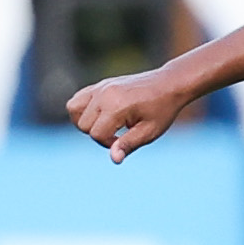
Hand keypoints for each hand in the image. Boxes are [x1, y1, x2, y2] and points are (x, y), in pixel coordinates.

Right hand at [67, 68, 191, 163]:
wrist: (169, 84)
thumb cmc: (162, 109)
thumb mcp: (150, 131)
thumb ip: (129, 144)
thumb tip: (114, 159)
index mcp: (116, 106)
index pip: (96, 134)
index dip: (109, 144)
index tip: (126, 139)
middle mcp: (104, 94)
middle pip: (82, 124)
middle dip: (98, 134)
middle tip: (120, 132)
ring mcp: (100, 87)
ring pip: (73, 110)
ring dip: (85, 122)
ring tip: (106, 124)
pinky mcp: (99, 84)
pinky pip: (77, 99)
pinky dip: (81, 110)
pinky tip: (101, 115)